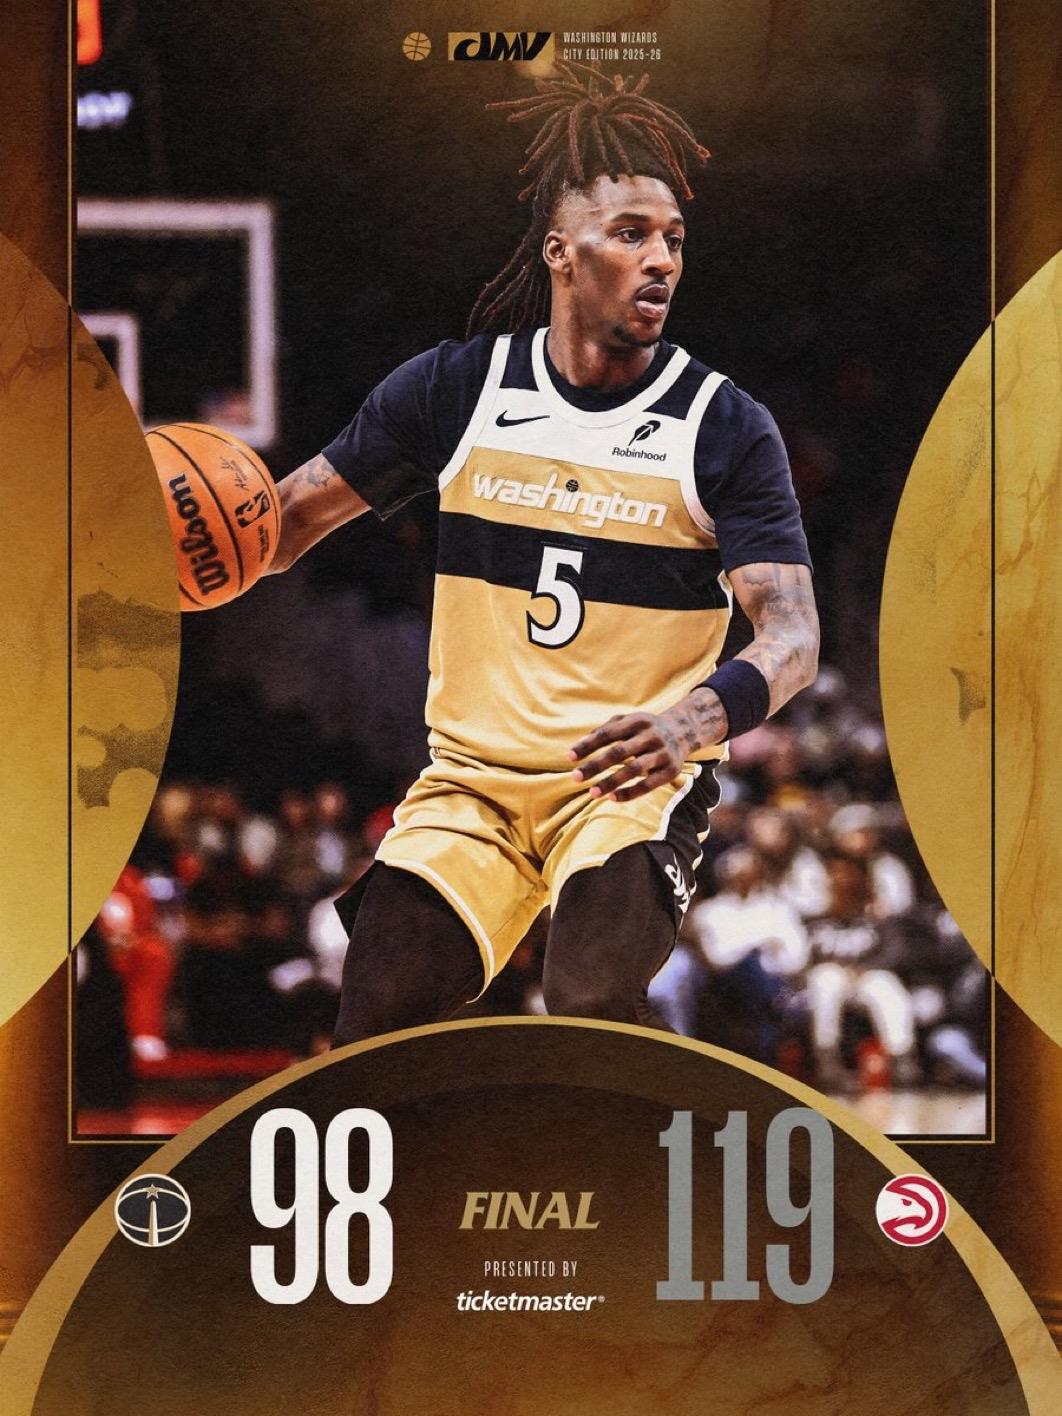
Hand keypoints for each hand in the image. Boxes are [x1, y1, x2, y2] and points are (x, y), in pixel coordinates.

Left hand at [568, 710, 688, 802]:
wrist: (684, 731)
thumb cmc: (645, 728)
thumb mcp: (628, 721)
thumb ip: (605, 730)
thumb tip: (580, 746)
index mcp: (637, 721)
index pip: (608, 733)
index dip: (588, 745)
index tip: (569, 757)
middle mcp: (651, 735)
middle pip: (619, 752)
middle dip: (595, 765)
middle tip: (575, 778)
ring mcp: (662, 753)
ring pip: (634, 769)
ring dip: (612, 782)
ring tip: (592, 793)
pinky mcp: (671, 770)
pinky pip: (649, 785)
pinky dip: (630, 793)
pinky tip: (612, 798)